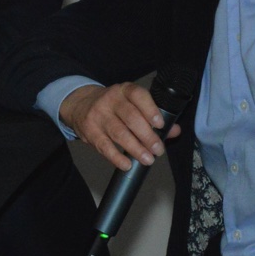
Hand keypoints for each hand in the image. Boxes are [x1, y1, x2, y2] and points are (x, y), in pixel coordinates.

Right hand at [59, 82, 182, 172]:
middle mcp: (110, 100)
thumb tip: (175, 130)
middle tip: (158, 150)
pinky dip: (116, 157)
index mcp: (124, 90)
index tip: (161, 124)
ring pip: (119, 133)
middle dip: (147, 136)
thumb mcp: (132, 104)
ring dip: (135, 149)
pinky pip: (104, 146)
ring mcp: (98, 115)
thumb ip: (154, 117)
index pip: (138, 95)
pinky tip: (127, 164)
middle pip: (131, 118)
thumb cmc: (113, 106)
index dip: (150, 109)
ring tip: (147, 159)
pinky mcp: (89, 131)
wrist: (80, 104)